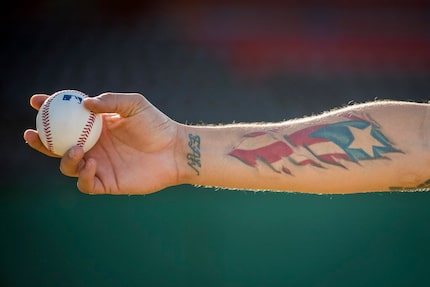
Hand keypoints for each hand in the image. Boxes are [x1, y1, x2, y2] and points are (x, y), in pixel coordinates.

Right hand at [24, 92, 181, 194]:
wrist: (175, 150)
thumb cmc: (157, 125)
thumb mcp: (134, 104)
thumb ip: (110, 101)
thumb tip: (84, 103)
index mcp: (97, 127)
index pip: (67, 119)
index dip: (49, 110)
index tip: (36, 101)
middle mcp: (95, 146)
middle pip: (59, 145)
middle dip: (41, 140)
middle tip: (31, 132)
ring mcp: (100, 165)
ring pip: (69, 165)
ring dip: (65, 158)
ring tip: (76, 148)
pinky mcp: (108, 183)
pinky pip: (87, 183)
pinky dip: (83, 175)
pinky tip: (91, 163)